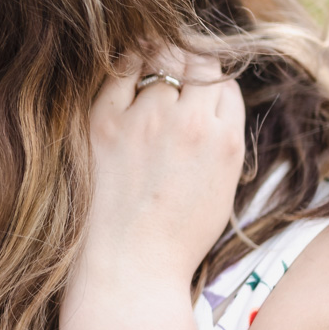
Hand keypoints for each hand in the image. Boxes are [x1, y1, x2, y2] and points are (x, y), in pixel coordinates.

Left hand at [74, 51, 246, 291]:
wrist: (128, 271)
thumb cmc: (173, 239)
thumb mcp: (219, 188)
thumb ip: (219, 139)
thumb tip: (208, 99)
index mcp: (224, 141)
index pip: (223, 81)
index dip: (208, 80)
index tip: (192, 85)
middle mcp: (190, 124)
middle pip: (195, 61)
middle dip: (185, 59)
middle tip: (169, 65)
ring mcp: (146, 120)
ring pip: (159, 59)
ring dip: (154, 58)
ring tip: (144, 64)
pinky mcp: (104, 124)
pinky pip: (118, 72)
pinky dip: (123, 65)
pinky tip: (120, 73)